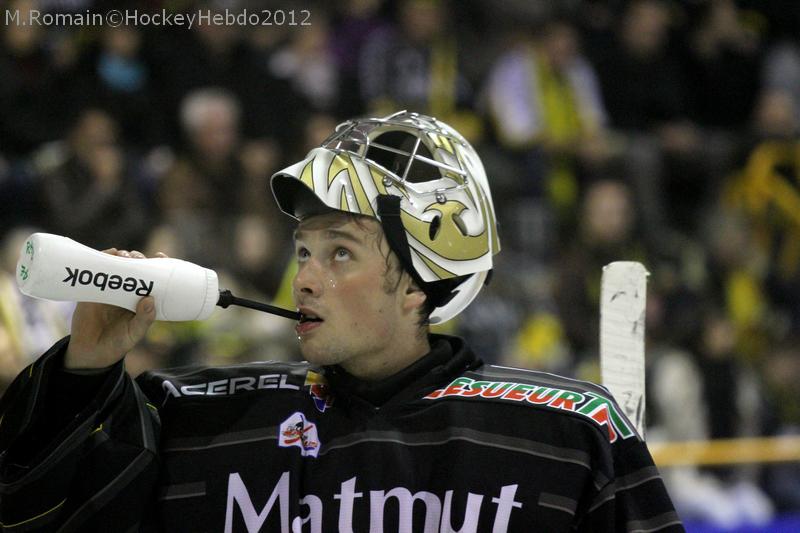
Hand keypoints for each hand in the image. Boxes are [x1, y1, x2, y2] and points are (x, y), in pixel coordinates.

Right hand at [64, 249, 166, 368]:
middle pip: (136, 268)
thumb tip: (150, 299)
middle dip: (138, 258)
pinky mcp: (92, 291)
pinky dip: (103, 259)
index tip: (160, 256)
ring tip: (126, 256)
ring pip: (118, 266)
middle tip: (138, 258)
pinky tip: (109, 255)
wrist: (90, 353)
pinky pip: (97, 271)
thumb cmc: (118, 343)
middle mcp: (127, 292)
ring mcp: (110, 290)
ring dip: (123, 256)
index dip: (158, 265)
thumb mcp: (135, 333)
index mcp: (141, 300)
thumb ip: (144, 319)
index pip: (153, 279)